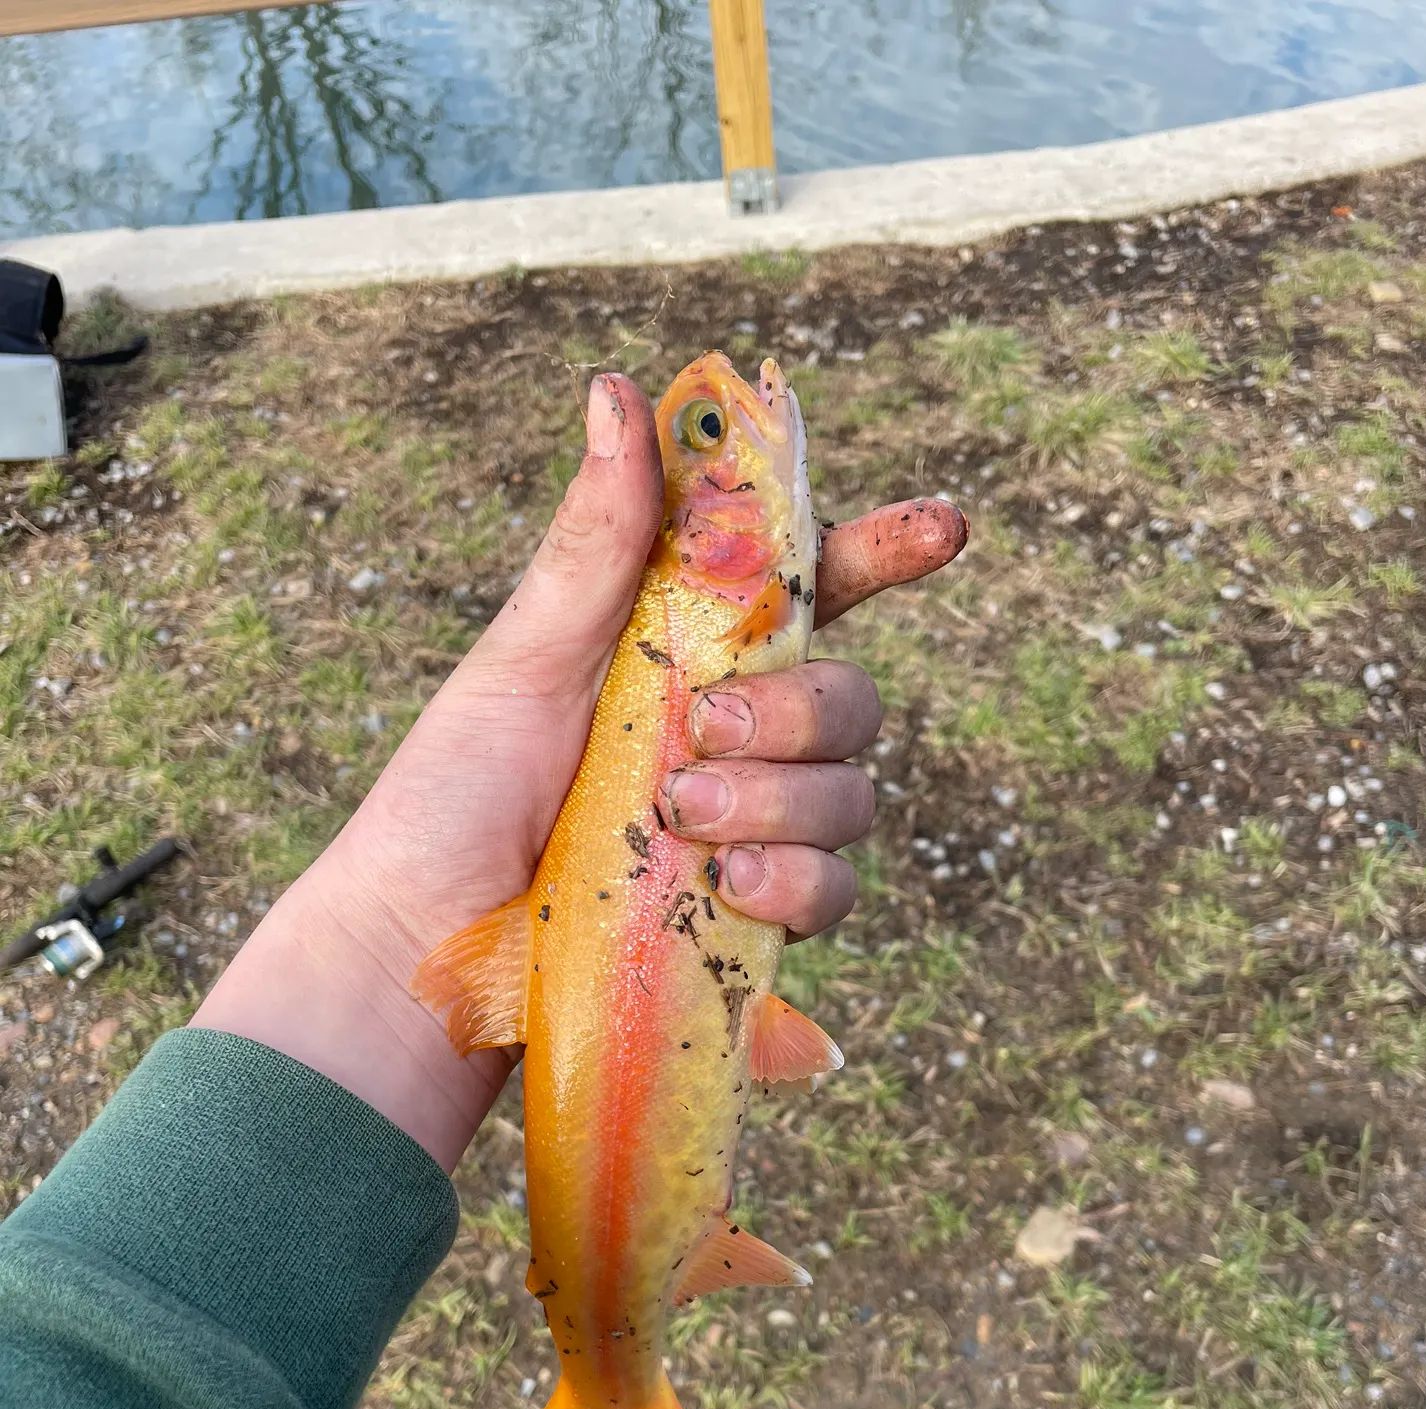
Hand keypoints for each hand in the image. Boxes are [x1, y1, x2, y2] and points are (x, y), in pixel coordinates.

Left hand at [192, 373, 966, 1170]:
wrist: (422, 941)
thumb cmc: (455, 792)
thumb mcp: (527, 656)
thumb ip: (597, 542)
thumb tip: (616, 389)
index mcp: (690, 656)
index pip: (809, 591)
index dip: (882, 552)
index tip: (944, 527)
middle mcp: (735, 737)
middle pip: (850, 698)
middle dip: (801, 710)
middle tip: (707, 729)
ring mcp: (750, 828)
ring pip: (850, 795)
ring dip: (781, 800)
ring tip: (684, 818)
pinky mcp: (751, 916)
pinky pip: (835, 889)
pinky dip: (797, 883)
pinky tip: (731, 887)